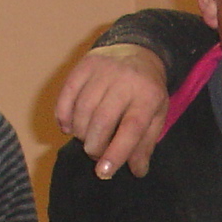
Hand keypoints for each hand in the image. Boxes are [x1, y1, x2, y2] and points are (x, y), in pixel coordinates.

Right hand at [53, 44, 169, 178]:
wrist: (138, 50)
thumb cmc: (147, 90)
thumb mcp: (157, 115)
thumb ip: (145, 144)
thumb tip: (136, 171)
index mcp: (148, 95)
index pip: (131, 128)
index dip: (116, 152)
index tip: (103, 171)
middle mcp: (125, 80)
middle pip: (102, 121)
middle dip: (94, 146)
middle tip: (96, 154)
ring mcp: (103, 70)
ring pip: (82, 110)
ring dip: (80, 133)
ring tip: (87, 139)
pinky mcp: (84, 65)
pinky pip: (67, 95)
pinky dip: (64, 116)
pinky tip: (69, 127)